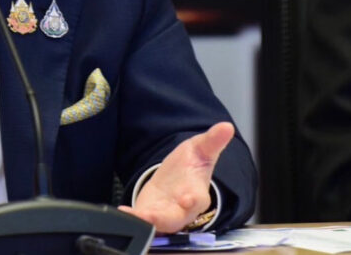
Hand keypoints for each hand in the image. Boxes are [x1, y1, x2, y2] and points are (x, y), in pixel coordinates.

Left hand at [118, 122, 233, 232]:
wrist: (174, 178)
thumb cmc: (190, 167)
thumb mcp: (200, 150)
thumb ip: (212, 140)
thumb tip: (226, 126)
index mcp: (197, 194)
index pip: (198, 200)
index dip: (193, 201)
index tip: (188, 199)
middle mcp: (182, 210)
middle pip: (176, 219)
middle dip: (165, 218)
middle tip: (152, 216)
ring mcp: (166, 215)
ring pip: (158, 224)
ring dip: (147, 221)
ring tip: (135, 216)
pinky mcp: (150, 215)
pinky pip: (142, 221)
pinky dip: (134, 218)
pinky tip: (123, 211)